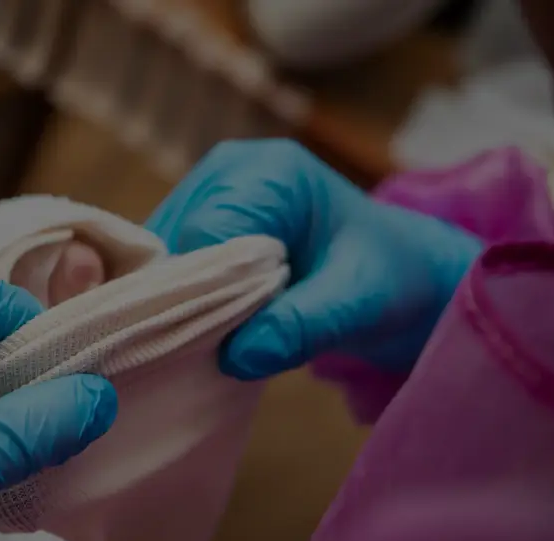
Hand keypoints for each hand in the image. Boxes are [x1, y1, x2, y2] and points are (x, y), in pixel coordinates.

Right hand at [147, 139, 481, 378]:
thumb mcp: (355, 304)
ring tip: (215, 338)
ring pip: (160, 257)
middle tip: (218, 346)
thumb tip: (238, 356)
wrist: (393, 273)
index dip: (206, 289)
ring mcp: (205, 194)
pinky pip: (166, 266)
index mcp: (269, 171)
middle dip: (191, 298)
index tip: (222, 339)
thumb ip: (301, 326)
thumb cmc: (383, 278)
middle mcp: (226, 171)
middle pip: (174, 241)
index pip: (205, 231)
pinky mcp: (194, 223)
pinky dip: (179, 300)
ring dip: (181, 303)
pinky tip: (204, 327)